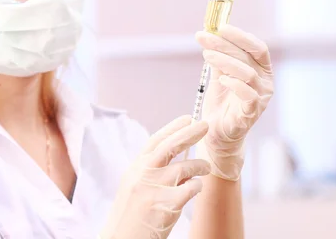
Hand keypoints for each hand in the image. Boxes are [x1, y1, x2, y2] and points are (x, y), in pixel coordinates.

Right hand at [100, 115, 210, 238]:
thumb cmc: (130, 217)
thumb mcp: (134, 186)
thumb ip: (151, 170)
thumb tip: (177, 157)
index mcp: (135, 168)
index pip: (155, 141)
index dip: (172, 127)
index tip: (187, 118)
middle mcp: (144, 174)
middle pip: (170, 146)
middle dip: (190, 133)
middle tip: (205, 125)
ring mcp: (156, 188)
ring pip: (186, 166)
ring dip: (200, 165)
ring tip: (205, 167)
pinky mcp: (168, 204)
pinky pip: (192, 188)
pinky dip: (197, 186)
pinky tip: (196, 188)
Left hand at [195, 24, 273, 180]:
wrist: (216, 132)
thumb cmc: (222, 101)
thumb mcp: (219, 74)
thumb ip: (219, 56)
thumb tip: (208, 32)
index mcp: (261, 70)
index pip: (257, 47)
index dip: (240, 36)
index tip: (220, 27)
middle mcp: (266, 83)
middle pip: (248, 57)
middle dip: (225, 44)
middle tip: (204, 37)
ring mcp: (261, 99)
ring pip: (248, 74)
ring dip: (225, 61)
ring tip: (206, 54)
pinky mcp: (251, 114)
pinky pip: (248, 97)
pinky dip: (235, 85)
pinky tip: (222, 79)